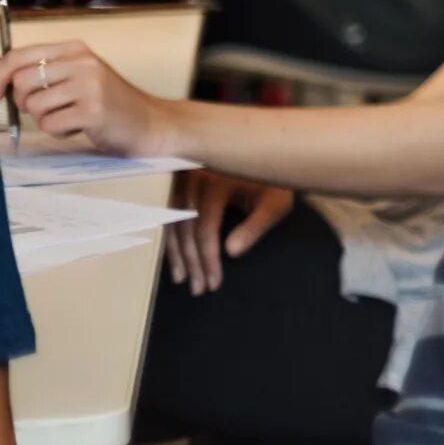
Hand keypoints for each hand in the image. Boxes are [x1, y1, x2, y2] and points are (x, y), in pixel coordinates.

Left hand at [1, 42, 174, 155]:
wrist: (151, 122)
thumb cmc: (109, 102)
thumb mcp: (80, 76)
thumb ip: (46, 72)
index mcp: (76, 49)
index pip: (18, 56)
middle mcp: (83, 62)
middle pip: (21, 81)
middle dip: (23, 102)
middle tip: (45, 109)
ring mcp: (90, 86)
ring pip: (34, 105)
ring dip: (45, 119)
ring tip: (69, 117)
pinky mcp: (93, 111)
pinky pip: (50, 125)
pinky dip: (59, 132)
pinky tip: (80, 127)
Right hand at [165, 170, 292, 294]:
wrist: (266, 155)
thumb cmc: (272, 182)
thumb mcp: (275, 202)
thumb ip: (256, 225)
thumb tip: (231, 252)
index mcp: (218, 183)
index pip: (205, 229)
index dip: (207, 259)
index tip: (212, 283)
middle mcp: (194, 179)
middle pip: (185, 229)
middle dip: (191, 262)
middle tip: (197, 289)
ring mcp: (181, 179)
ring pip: (170, 222)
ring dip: (175, 254)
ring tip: (182, 279)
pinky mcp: (176, 181)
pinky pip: (166, 214)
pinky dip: (170, 237)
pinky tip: (174, 257)